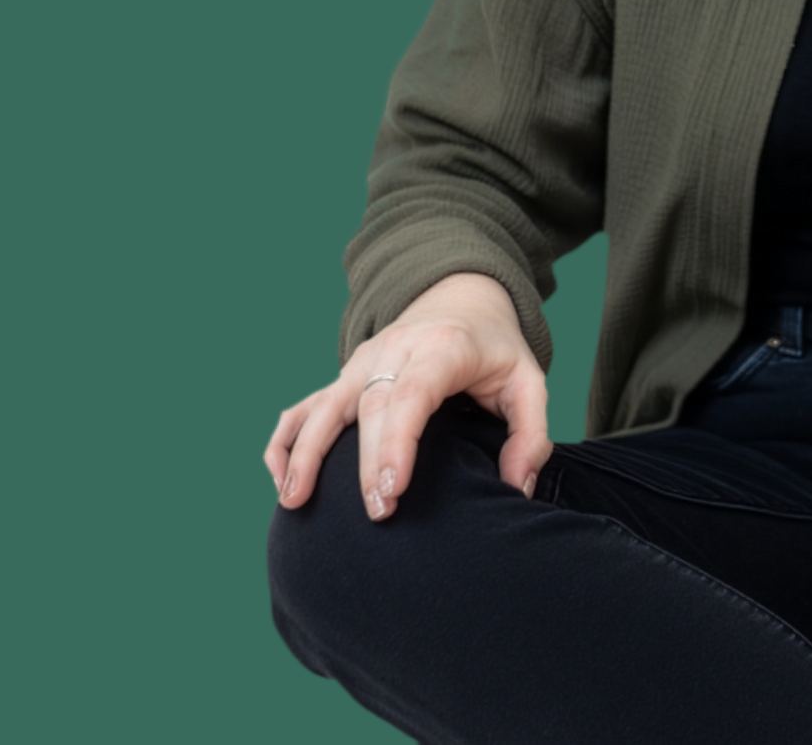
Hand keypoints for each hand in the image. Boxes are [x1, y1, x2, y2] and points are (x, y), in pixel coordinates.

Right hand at [264, 272, 551, 521]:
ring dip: (307, 452)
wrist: (462, 297)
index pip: (414, 394)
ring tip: (294, 499)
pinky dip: (288, 438)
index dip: (398, 441)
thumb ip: (530, 434)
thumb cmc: (495, 348)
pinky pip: (307, 405)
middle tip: (376, 513)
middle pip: (371, 406)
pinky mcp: (347, 375)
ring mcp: (365, 361)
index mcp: (444, 348)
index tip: (393, 489)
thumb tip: (515, 489)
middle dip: (365, 463)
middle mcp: (396, 350)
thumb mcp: (529, 381)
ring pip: (327, 404)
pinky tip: (281, 476)